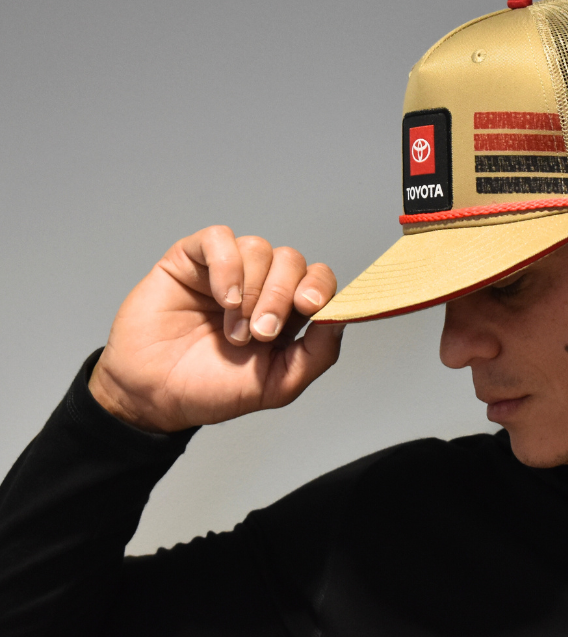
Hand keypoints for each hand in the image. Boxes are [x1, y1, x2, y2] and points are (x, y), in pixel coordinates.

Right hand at [88, 226, 343, 432]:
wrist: (154, 397)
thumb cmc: (212, 390)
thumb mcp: (278, 384)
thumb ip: (318, 353)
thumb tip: (343, 317)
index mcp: (286, 312)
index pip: (318, 278)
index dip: (319, 286)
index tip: (309, 306)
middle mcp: (260, 285)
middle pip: (292, 260)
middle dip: (280, 296)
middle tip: (260, 334)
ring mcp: (227, 270)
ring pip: (259, 247)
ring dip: (251, 291)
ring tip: (232, 330)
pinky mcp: (192, 260)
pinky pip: (219, 238)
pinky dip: (227, 266)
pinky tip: (222, 298)